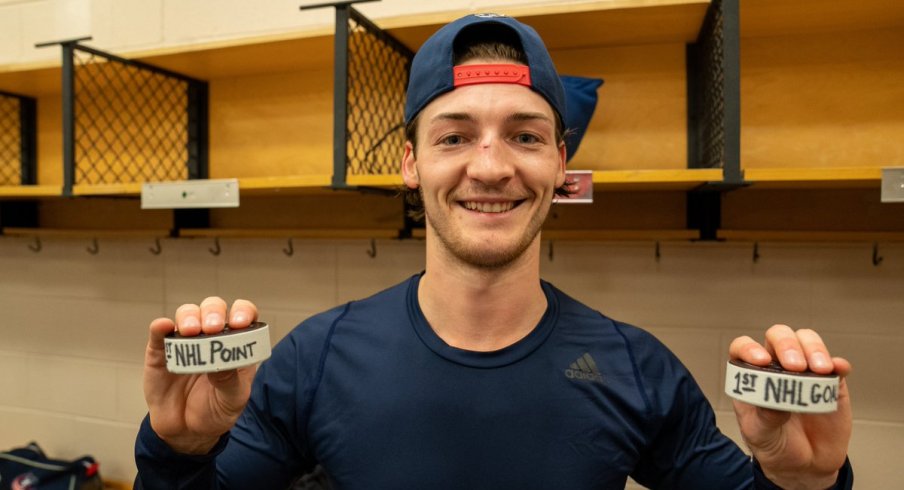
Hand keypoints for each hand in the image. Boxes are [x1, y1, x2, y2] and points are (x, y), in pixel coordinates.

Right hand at [143, 297, 258, 453]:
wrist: (187, 433)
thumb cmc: (216, 411)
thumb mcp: (232, 399)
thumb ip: (229, 379)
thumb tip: (220, 356)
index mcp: (235, 344)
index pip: (243, 316)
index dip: (243, 312)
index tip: (239, 322)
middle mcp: (211, 337)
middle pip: (213, 308)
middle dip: (213, 312)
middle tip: (212, 327)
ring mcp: (185, 342)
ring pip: (187, 314)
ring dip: (189, 317)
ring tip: (191, 331)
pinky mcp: (161, 352)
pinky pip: (159, 333)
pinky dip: (160, 326)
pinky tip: (163, 326)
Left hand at [729, 325, 851, 489]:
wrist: (805, 465)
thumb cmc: (774, 444)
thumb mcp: (761, 434)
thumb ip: (766, 416)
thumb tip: (777, 398)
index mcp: (751, 375)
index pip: (743, 348)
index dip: (749, 348)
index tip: (762, 361)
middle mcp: (776, 365)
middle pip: (778, 336)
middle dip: (787, 345)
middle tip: (796, 367)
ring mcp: (804, 371)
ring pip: (806, 340)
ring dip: (814, 349)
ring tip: (820, 370)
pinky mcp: (830, 381)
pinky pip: (836, 364)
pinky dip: (838, 363)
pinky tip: (838, 370)